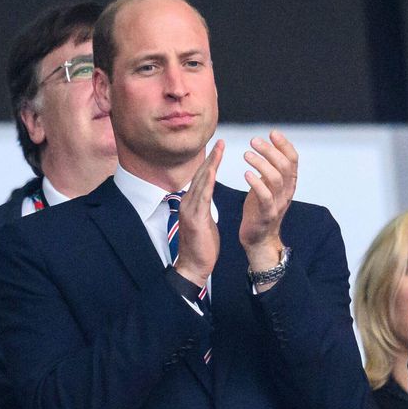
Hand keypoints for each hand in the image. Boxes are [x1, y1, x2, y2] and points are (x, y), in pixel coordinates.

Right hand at [175, 140, 223, 286]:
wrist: (193, 267)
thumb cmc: (201, 248)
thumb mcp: (203, 223)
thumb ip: (204, 209)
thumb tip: (206, 200)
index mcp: (191, 205)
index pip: (201, 180)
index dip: (209, 164)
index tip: (218, 150)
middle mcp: (187, 205)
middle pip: (200, 177)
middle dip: (210, 158)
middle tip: (219, 142)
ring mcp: (189, 211)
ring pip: (200, 183)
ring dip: (210, 165)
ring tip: (218, 150)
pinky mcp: (194, 219)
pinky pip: (202, 197)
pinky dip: (206, 182)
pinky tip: (211, 171)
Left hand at [239, 130, 297, 270]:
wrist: (258, 238)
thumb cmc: (259, 209)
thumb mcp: (267, 186)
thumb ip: (270, 169)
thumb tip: (267, 146)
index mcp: (289, 183)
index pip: (293, 159)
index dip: (284, 144)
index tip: (272, 133)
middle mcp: (287, 192)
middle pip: (284, 166)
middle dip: (270, 150)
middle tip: (254, 141)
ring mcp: (278, 203)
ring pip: (276, 179)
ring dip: (261, 163)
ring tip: (246, 154)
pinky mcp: (267, 214)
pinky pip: (265, 197)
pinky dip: (256, 184)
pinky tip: (246, 173)